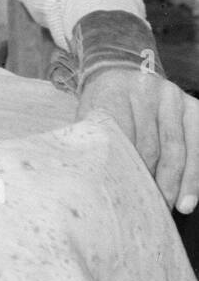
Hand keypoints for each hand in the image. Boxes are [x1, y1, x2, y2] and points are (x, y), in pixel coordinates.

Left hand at [77, 68, 198, 213]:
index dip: (127, 168)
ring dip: (180, 181)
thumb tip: (101, 182)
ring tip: (179, 206)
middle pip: (151, 145)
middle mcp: (145, 90)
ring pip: (178, 147)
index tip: (129, 193)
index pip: (121, 136)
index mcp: (113, 92)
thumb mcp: (91, 117)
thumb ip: (98, 142)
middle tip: (156, 207)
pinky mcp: (193, 106)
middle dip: (155, 181)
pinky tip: (193, 193)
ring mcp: (171, 97)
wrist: (120, 74)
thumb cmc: (105, 105)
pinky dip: (197, 170)